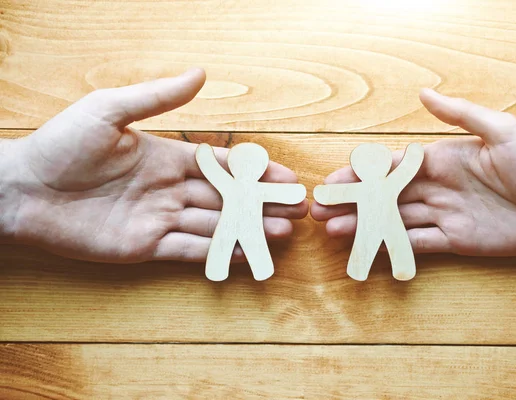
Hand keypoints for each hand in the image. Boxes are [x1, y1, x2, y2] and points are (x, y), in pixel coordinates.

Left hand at [1, 69, 307, 261]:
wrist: (23, 190)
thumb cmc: (62, 144)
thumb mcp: (110, 110)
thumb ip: (157, 97)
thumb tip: (200, 73)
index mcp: (166, 157)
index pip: (221, 165)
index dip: (254, 170)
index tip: (284, 175)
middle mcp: (169, 189)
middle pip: (226, 198)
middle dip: (262, 203)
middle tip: (296, 208)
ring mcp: (160, 219)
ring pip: (215, 226)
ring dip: (249, 229)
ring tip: (283, 232)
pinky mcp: (145, 246)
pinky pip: (190, 250)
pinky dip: (219, 253)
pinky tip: (245, 253)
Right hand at [311, 89, 515, 255]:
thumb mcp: (501, 131)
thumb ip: (460, 116)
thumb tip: (423, 94)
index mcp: (440, 160)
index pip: (392, 167)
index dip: (361, 174)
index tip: (334, 181)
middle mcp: (436, 187)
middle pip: (386, 196)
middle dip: (353, 203)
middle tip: (321, 210)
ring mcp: (444, 215)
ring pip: (395, 221)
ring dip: (364, 226)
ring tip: (334, 231)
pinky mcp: (455, 241)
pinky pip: (418, 244)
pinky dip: (393, 246)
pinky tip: (369, 248)